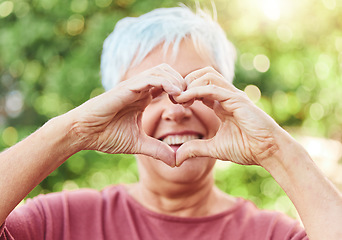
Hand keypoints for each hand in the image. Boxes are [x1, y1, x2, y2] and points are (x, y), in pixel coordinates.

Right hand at [68, 64, 183, 166]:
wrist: (83, 134)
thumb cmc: (106, 136)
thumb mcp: (138, 144)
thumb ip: (157, 150)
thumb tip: (176, 162)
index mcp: (144, 98)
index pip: (169, 85)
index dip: (183, 92)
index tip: (191, 106)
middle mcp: (140, 88)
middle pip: (169, 73)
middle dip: (184, 83)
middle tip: (190, 101)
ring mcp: (133, 86)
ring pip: (162, 71)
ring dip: (177, 81)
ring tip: (184, 98)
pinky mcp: (126, 88)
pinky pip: (150, 78)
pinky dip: (166, 82)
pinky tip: (175, 95)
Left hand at [174, 67, 279, 165]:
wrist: (269, 152)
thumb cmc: (247, 148)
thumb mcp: (214, 148)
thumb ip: (195, 149)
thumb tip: (177, 159)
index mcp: (222, 104)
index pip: (200, 86)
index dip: (185, 91)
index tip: (174, 103)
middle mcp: (227, 96)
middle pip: (203, 74)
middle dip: (185, 82)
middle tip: (174, 98)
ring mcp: (233, 96)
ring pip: (207, 75)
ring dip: (189, 83)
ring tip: (178, 98)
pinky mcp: (237, 100)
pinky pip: (213, 88)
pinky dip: (196, 91)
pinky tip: (184, 100)